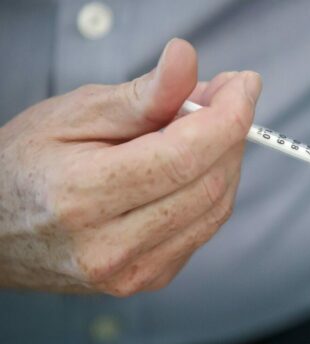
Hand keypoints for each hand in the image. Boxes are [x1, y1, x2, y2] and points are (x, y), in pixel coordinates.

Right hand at [0, 38, 261, 295]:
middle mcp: (111, 245)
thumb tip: (187, 59)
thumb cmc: (26, 164)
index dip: (229, 115)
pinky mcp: (147, 278)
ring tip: (204, 127)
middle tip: (222, 97)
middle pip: (209, 182)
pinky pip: (203, 229)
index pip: (185, 155)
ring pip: (215, 208)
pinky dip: (210, 189)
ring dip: (225, 160)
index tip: (244, 84)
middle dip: (230, 132)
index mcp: (84, 195)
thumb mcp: (75, 114)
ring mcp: (132, 272)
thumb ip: (140, 94)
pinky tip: (191, 166)